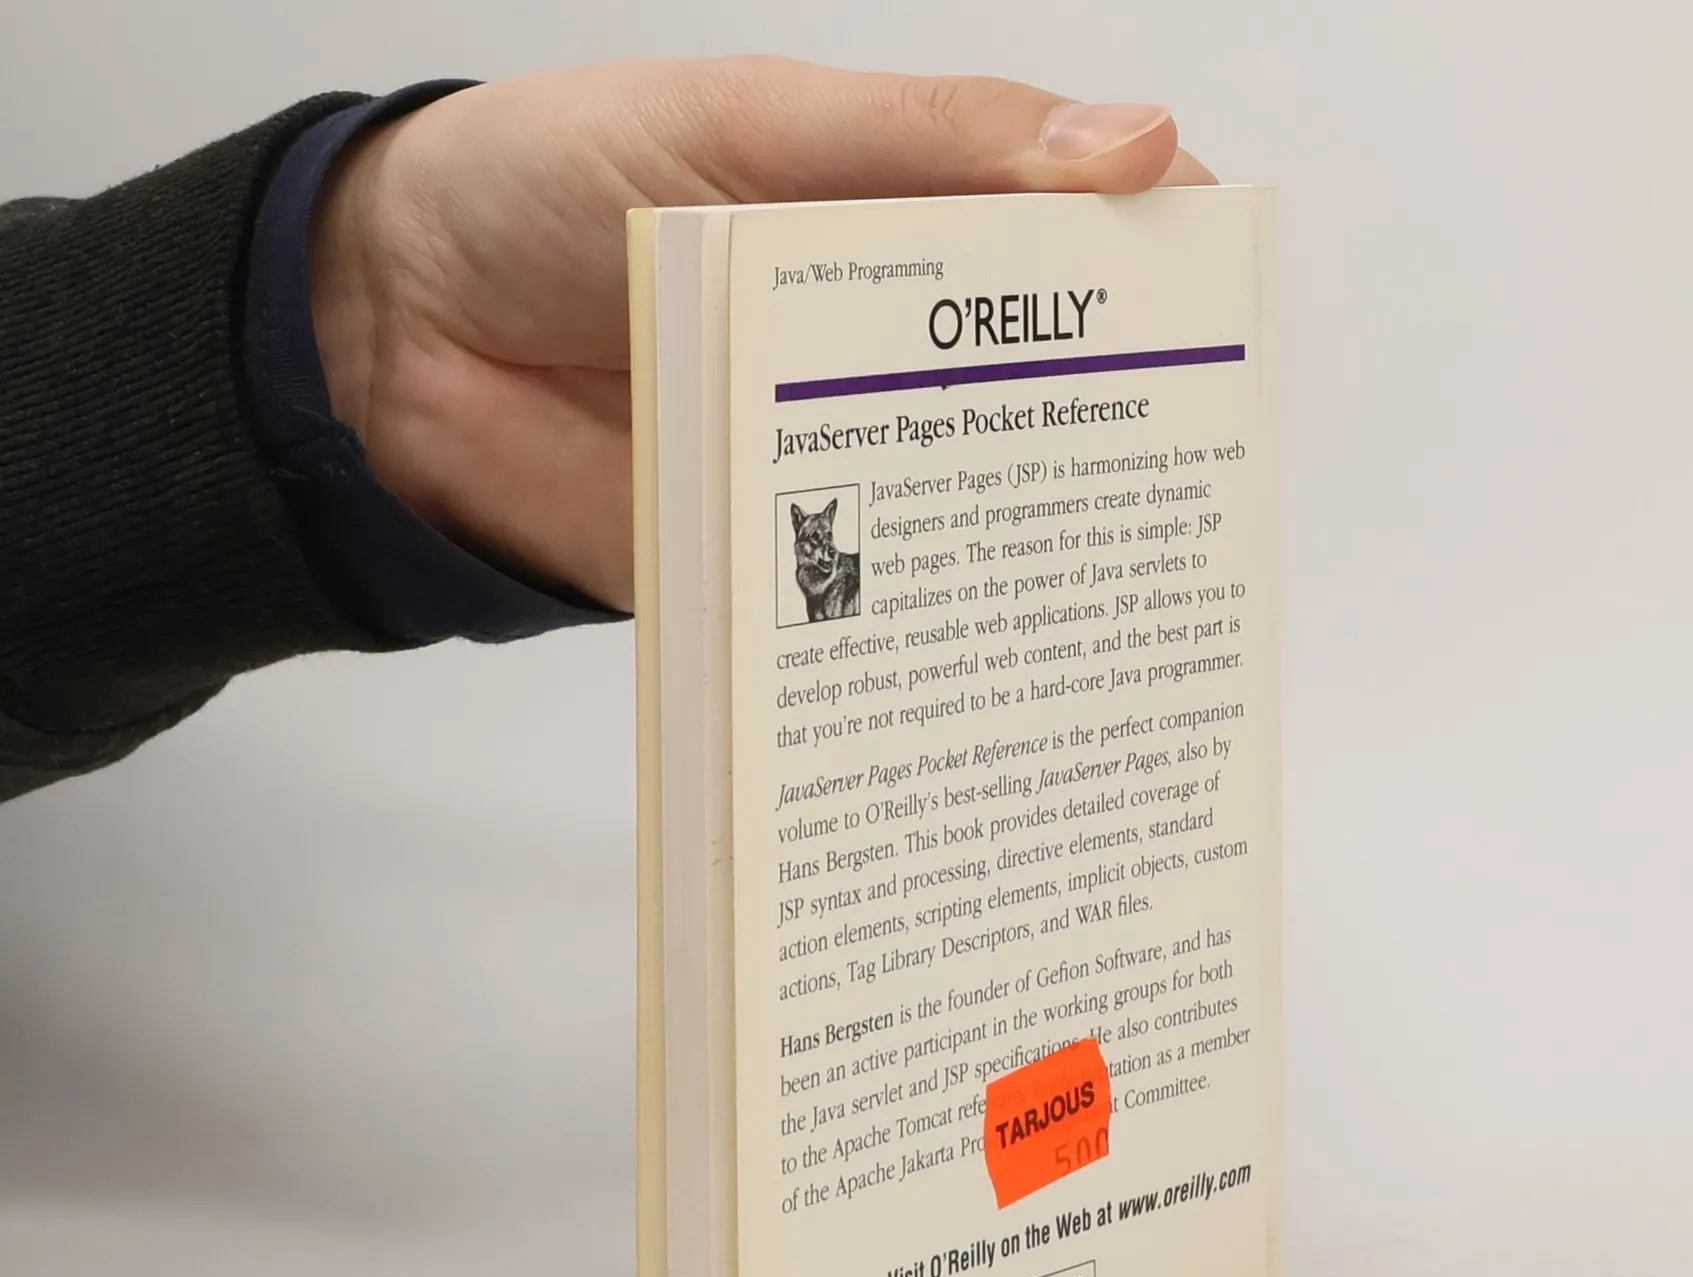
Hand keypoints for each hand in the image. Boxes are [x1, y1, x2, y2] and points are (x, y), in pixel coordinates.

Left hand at [308, 58, 1213, 611]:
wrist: (386, 333)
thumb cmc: (549, 184)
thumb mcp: (745, 128)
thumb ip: (923, 145)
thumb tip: (1136, 143)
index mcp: (893, 231)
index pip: (1060, 254)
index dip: (1153, 280)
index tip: (1230, 315)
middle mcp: (879, 361)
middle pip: (1030, 409)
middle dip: (1113, 450)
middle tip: (1191, 494)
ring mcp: (828, 470)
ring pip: (958, 521)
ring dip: (1027, 560)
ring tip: (1111, 599)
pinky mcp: (772, 569)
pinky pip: (861, 608)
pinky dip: (914, 636)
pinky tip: (974, 656)